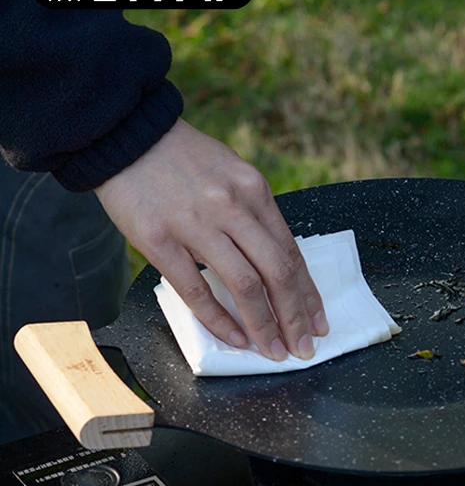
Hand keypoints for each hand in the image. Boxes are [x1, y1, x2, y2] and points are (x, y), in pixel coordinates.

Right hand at [94, 119, 327, 360]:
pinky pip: (196, 289)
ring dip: (264, 324)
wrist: (126, 134)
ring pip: (244, 285)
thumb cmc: (183, 159)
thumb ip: (255, 215)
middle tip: (302, 347)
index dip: (308, 292)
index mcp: (254, 191)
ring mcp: (196, 224)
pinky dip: (219, 319)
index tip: (317, 321)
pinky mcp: (159, 240)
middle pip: (277, 272)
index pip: (291, 252)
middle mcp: (232, 207)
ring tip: (274, 351)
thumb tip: (276, 263)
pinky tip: (234, 337)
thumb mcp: (233, 174)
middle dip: (295, 316)